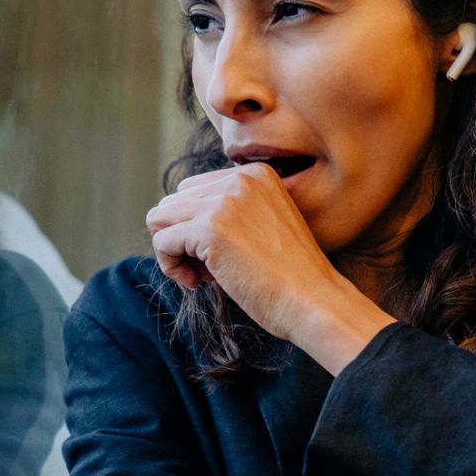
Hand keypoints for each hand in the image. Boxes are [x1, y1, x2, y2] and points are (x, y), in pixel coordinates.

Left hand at [146, 164, 395, 373]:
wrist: (314, 302)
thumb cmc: (290, 277)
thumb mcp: (263, 225)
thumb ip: (228, 211)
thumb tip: (164, 217)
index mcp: (256, 174)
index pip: (195, 190)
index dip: (198, 227)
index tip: (222, 255)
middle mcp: (239, 179)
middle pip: (174, 202)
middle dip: (182, 237)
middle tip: (210, 269)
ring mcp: (223, 202)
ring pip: (160, 219)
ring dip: (174, 251)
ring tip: (202, 275)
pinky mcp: (209, 230)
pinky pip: (162, 241)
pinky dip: (170, 266)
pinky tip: (196, 283)